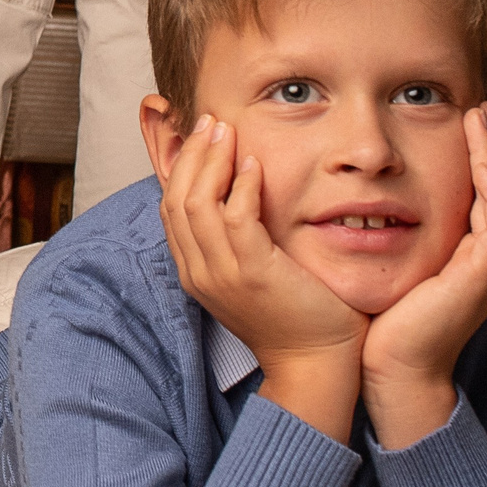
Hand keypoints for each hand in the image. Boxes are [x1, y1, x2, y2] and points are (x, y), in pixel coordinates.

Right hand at [158, 115, 366, 440]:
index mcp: (195, 274)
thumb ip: (240, 241)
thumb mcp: (254, 276)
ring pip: (197, 203)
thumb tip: (240, 198)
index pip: (171, 210)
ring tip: (226, 131)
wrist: (316, 364)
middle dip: (191, 156)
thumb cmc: (296, 318)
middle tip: (210, 122)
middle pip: (175, 200)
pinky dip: (240, 185)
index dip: (182, 169)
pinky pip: (235, 217)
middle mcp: (199, 273)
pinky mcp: (252, 272)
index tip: (201, 138)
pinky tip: (254, 164)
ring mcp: (222, 274)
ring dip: (210, 161)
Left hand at [361, 104, 486, 449]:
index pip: (479, 192)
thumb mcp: (385, 264)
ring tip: (483, 115)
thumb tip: (356, 205)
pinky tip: (478, 156)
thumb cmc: (380, 321)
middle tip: (483, 105)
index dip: (475, 156)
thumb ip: (384, 232)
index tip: (462, 119)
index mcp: (467, 254)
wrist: (390, 368)